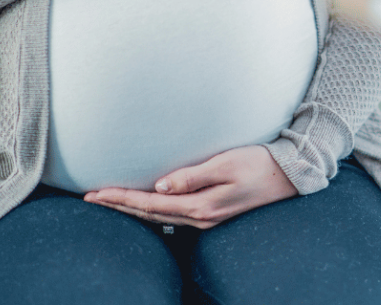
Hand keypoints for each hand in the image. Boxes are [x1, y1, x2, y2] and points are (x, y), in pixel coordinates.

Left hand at [83, 145, 297, 228]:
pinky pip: (173, 214)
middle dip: (120, 206)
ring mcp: (207, 217)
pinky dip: (153, 210)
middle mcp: (201, 217)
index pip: (150, 204)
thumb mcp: (227, 164)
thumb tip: (159, 186)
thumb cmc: (260, 163)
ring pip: (160, 217)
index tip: (95, 193)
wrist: (290, 175)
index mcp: (201, 206)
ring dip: (133, 209)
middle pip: (150, 214)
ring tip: (111, 202)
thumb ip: (192, 176)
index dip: (121, 199)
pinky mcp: (213, 212)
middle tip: (91, 198)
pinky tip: (146, 204)